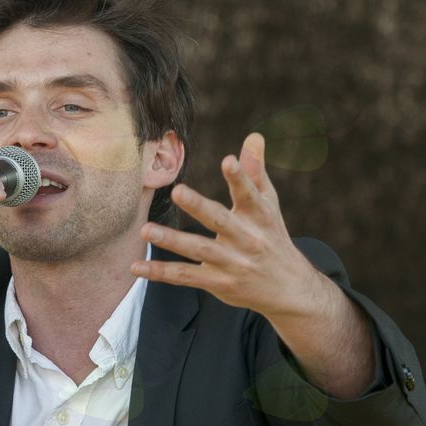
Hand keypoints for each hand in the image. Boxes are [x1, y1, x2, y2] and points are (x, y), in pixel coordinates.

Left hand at [130, 133, 323, 318]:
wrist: (289, 289)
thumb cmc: (272, 237)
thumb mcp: (269, 205)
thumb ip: (255, 171)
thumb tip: (253, 136)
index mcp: (260, 216)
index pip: (249, 194)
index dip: (239, 178)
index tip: (228, 161)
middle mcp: (246, 239)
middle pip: (220, 220)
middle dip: (199, 206)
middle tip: (177, 191)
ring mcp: (231, 263)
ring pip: (199, 249)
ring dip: (172, 240)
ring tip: (146, 229)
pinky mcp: (217, 283)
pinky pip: (185, 276)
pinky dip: (160, 272)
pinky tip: (135, 266)